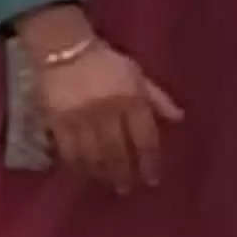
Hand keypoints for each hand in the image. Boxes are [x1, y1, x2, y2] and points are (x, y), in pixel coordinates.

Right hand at [17, 7, 182, 192]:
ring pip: (93, 155)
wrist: (62, 47)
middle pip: (118, 152)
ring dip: (101, 173)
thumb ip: (157, 98)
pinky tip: (81, 172)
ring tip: (105, 183)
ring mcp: (81, 118)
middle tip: (126, 189)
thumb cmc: (103, 60)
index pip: (145, 138)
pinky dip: (76, 165)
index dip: (149, 162)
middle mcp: (108, 112)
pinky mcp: (57, 121)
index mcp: (131, 99)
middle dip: (123, 173)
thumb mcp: (136, 74)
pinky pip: (68, 151)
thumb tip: (179, 119)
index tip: (151, 179)